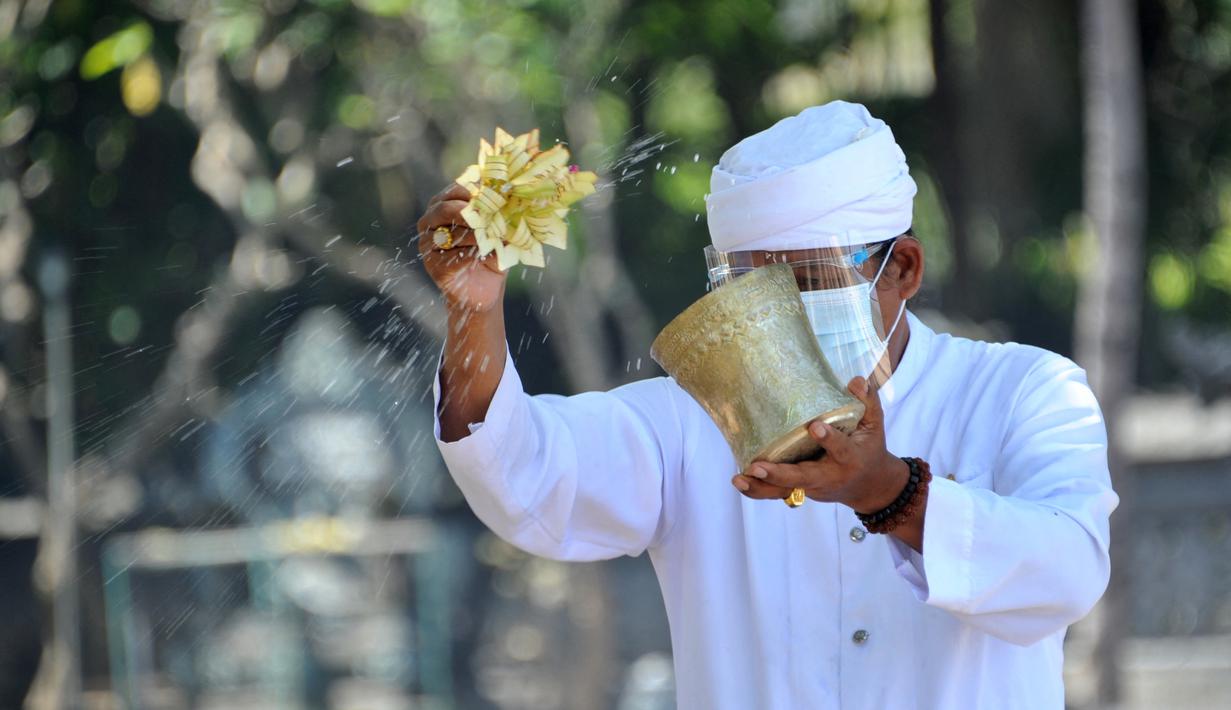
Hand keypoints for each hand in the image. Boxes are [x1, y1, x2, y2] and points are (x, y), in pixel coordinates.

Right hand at [417, 183, 506, 312]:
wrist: (483, 290)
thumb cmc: (490, 253)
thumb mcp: (498, 230)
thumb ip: (500, 214)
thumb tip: (514, 202)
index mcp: (446, 204)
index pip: (457, 189)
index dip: (476, 192)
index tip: (496, 198)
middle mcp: (431, 220)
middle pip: (446, 208)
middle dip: (471, 212)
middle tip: (491, 218)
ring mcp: (428, 242)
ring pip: (451, 232)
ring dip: (477, 236)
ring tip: (494, 239)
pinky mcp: (432, 263)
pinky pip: (453, 255)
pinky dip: (474, 256)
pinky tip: (487, 257)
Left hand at [731, 376, 908, 512]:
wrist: (870, 487)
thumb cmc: (868, 450)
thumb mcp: (874, 426)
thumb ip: (867, 403)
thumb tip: (857, 380)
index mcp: (850, 458)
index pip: (840, 449)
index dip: (829, 439)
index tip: (816, 426)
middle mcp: (829, 475)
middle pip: (803, 477)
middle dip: (780, 473)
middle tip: (758, 466)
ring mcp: (812, 486)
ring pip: (784, 490)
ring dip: (761, 486)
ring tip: (739, 478)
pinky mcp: (800, 490)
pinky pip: (777, 493)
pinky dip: (758, 489)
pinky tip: (739, 481)